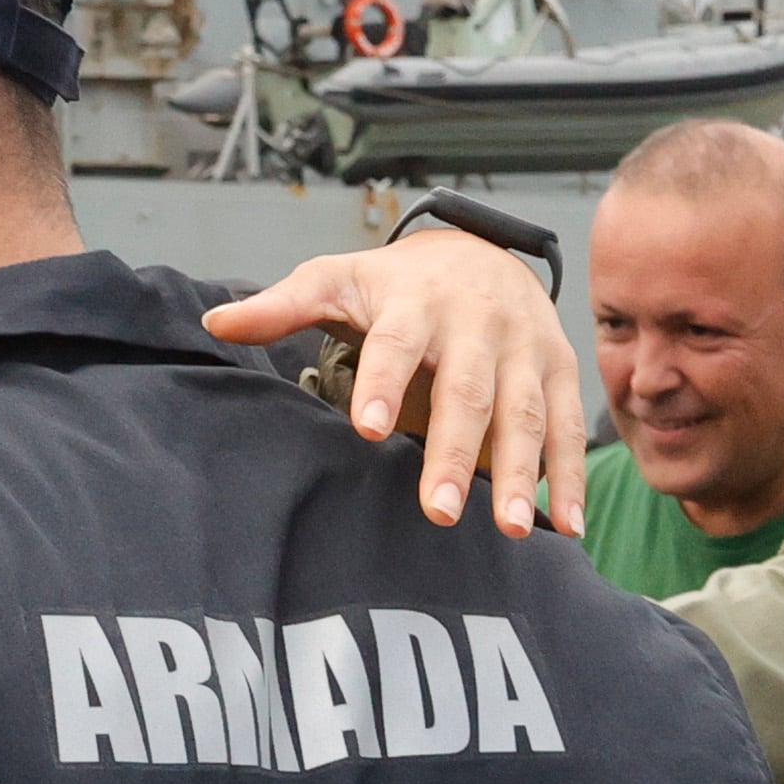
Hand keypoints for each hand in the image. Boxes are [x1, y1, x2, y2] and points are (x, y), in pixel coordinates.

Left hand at [198, 228, 588, 537]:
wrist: (481, 254)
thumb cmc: (398, 287)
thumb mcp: (339, 280)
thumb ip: (283, 306)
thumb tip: (214, 323)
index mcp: (417, 303)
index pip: (397, 344)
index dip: (382, 384)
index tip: (367, 429)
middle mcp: (477, 323)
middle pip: (468, 390)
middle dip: (456, 450)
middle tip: (439, 511)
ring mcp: (525, 348)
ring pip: (525, 414)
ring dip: (521, 474)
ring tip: (510, 529)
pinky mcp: (558, 372)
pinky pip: (568, 428)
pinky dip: (569, 478)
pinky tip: (566, 526)